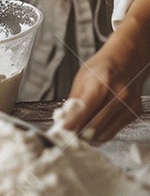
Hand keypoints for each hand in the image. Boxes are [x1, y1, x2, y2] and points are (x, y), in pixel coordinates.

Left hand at [61, 0, 149, 141]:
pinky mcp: (134, 112)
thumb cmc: (103, 66)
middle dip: (78, 134)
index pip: (84, 110)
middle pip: (94, 126)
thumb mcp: (82, 77)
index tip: (61, 132)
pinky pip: (114, 131)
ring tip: (78, 135)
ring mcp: (128, 104)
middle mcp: (118, 94)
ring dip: (89, 138)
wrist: (127, 58)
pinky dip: (101, 134)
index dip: (71, 124)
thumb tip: (63, 119)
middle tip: (67, 137)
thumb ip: (74, 99)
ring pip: (104, 133)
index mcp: (101, 82)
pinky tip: (92, 131)